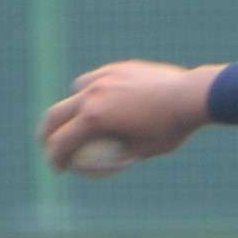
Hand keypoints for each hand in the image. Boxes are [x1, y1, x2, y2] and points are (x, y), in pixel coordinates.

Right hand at [38, 60, 222, 175]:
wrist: (190, 95)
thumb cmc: (169, 130)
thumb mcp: (141, 151)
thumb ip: (118, 154)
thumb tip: (105, 162)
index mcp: (94, 119)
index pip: (61, 142)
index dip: (55, 159)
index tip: (57, 169)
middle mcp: (92, 95)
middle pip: (55, 115)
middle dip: (46, 134)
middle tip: (48, 146)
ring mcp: (103, 78)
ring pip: (74, 93)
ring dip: (69, 109)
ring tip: (75, 120)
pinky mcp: (117, 68)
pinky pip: (94, 80)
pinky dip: (90, 92)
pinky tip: (99, 98)